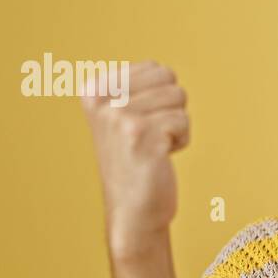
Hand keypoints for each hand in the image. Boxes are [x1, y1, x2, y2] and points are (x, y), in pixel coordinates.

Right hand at [81, 60, 189, 257]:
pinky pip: (184, 121)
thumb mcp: (123, 116)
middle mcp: (101, 100)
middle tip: (150, 136)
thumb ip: (135, 88)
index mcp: (93, 90)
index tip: (141, 124)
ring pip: (179, 98)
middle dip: (171, 108)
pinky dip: (181, 140)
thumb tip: (162, 68)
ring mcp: (119, 116)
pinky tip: (160, 157)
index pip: (154, 67)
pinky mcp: (140, 133)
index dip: (160, 97)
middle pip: (169, 79)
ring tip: (154, 146)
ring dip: (176, 125)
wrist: (134, 210)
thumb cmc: (137, 161)